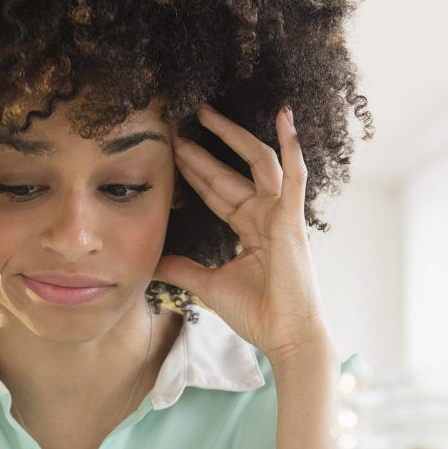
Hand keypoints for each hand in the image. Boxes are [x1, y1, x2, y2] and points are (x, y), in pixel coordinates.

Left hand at [153, 103, 335, 363]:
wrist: (285, 336)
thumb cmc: (257, 314)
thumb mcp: (208, 286)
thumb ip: (183, 270)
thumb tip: (153, 264)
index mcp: (250, 229)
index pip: (217, 191)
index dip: (195, 170)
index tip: (171, 149)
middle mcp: (266, 216)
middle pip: (231, 172)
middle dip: (204, 148)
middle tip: (178, 123)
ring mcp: (281, 215)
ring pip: (258, 162)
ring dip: (233, 136)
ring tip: (207, 112)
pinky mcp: (292, 219)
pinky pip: (294, 175)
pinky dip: (292, 145)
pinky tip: (285, 116)